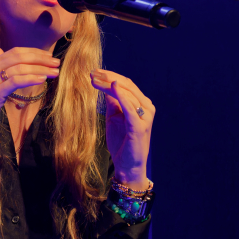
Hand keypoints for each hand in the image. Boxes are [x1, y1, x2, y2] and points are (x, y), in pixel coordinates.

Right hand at [0, 47, 59, 153]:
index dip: (34, 52)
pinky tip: (42, 79)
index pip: (15, 52)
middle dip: (40, 58)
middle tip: (56, 63)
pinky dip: (30, 78)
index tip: (49, 57)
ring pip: (19, 68)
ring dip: (40, 69)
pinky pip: (15, 81)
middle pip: (19, 57)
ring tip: (54, 72)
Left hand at [90, 69, 153, 189]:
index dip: (109, 76)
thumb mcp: (114, 117)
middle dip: (108, 77)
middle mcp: (147, 107)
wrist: (127, 165)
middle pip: (126, 85)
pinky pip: (130, 108)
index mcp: (141, 104)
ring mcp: (145, 117)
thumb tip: (106, 85)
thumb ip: (113, 102)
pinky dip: (121, 96)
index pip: (126, 84)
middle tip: (92, 73)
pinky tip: (112, 86)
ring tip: (94, 80)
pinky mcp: (139, 127)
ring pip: (127, 94)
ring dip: (109, 84)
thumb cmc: (122, 142)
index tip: (93, 72)